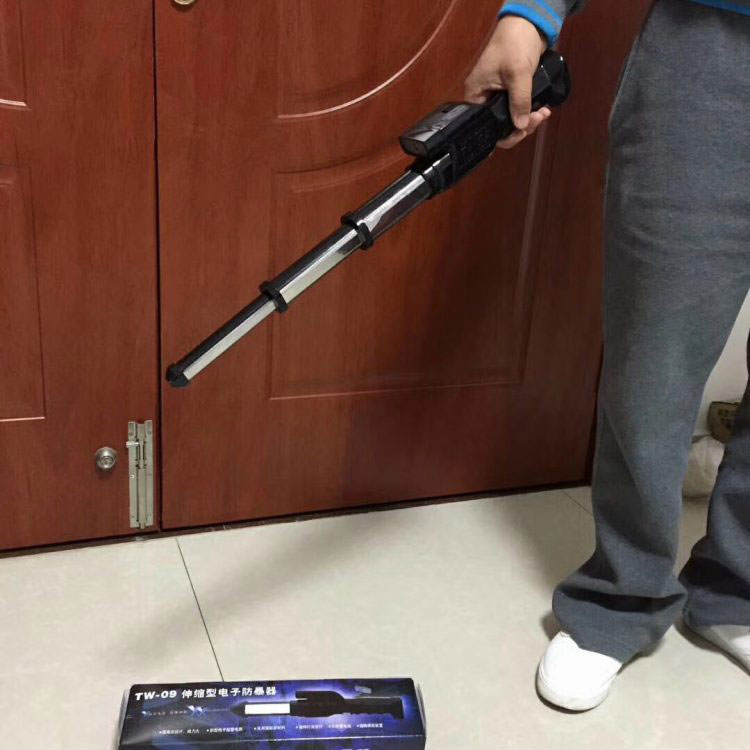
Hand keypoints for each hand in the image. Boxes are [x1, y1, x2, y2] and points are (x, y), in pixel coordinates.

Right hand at [464, 16, 551, 148]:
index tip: (522, 131)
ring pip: (512, 118)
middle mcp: (485, 98)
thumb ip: (520, 102)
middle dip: (520, 126)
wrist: (528, 23)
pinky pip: (519, 108)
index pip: (485, 126)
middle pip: (500, 125)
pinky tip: (542, 108)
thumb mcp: (518, 75)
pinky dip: (530, 111)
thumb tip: (521, 126)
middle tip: (536, 119)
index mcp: (476, 95)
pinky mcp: (511, 91)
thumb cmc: (514, 43)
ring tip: (543, 113)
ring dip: (529, 119)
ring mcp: (498, 95)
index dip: (504, 134)